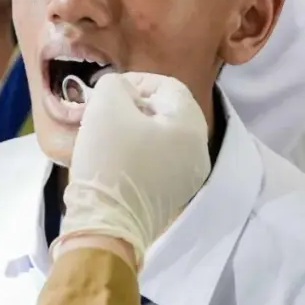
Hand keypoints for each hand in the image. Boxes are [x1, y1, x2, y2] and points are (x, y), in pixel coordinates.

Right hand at [53, 72, 211, 267]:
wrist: (105, 223)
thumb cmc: (108, 159)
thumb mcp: (106, 106)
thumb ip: (116, 84)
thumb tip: (122, 92)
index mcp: (190, 126)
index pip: (168, 86)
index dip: (136, 82)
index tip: (109, 93)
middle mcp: (199, 151)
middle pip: (168, 112)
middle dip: (136, 106)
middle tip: (107, 112)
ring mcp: (189, 177)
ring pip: (164, 137)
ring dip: (136, 129)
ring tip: (108, 135)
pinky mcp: (174, 196)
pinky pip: (160, 161)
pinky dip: (140, 152)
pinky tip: (117, 159)